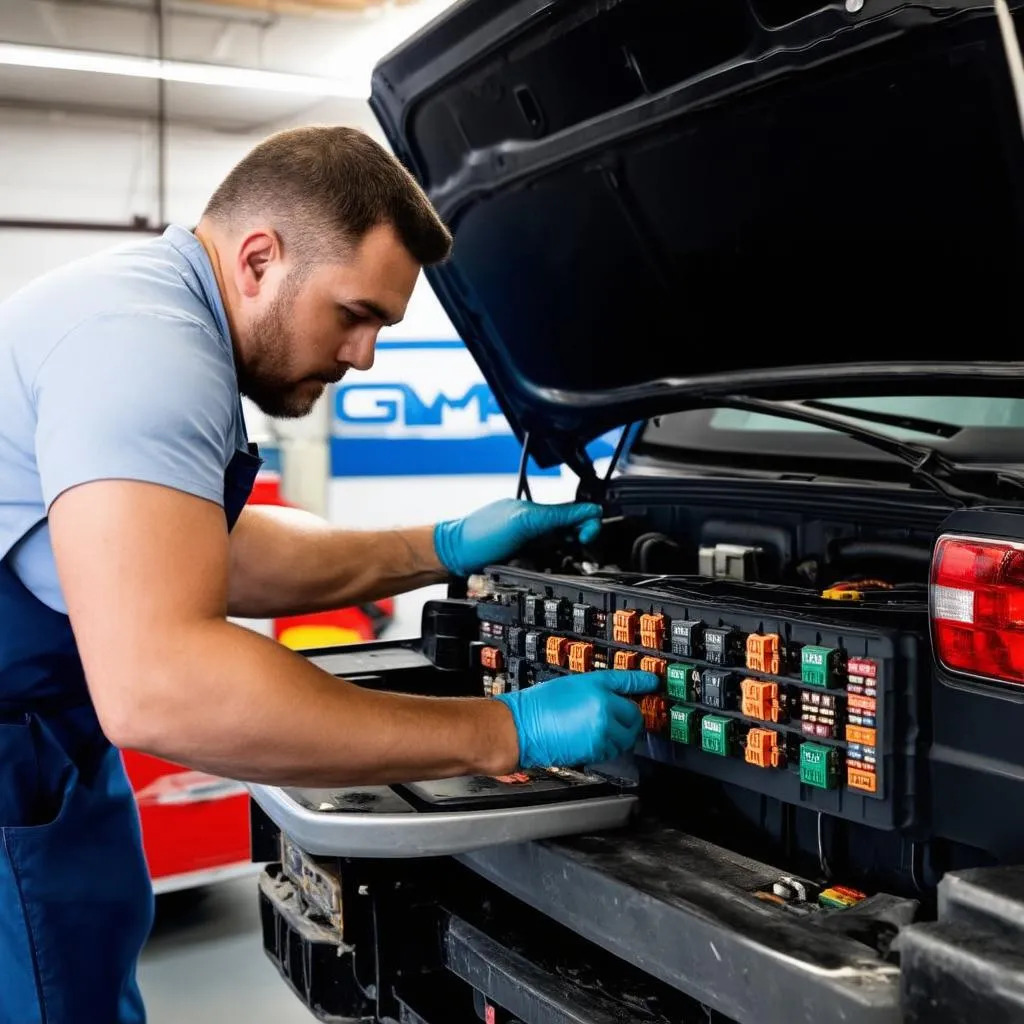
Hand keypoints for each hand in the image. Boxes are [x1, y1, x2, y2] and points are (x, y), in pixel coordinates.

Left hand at [433, 498, 601, 576]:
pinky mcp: (522, 562)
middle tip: (569, 555)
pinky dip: (545, 571)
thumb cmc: (480, 536)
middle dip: (575, 547)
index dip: (589, 526)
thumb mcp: (524, 523)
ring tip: (548, 564)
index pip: (578, 514)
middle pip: (572, 536)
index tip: (584, 540)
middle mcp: (537, 527)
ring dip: (560, 561)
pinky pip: (544, 567)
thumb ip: (557, 516)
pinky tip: (536, 572)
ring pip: (560, 554)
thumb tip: (591, 512)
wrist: (452, 557)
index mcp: (539, 512)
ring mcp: (529, 545)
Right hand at [494, 670, 658, 767]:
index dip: (644, 683)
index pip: (629, 683)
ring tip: (602, 726)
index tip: (653, 683)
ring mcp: (601, 733)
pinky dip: (609, 744)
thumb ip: (599, 688)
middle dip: (630, 715)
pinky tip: (593, 736)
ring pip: (626, 736)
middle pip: (634, 715)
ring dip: (621, 732)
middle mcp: (604, 710)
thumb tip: (619, 694)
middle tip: (620, 712)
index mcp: (597, 689)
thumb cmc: (539, 705)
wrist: (522, 729)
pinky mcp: (595, 751)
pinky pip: (612, 749)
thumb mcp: (572, 683)